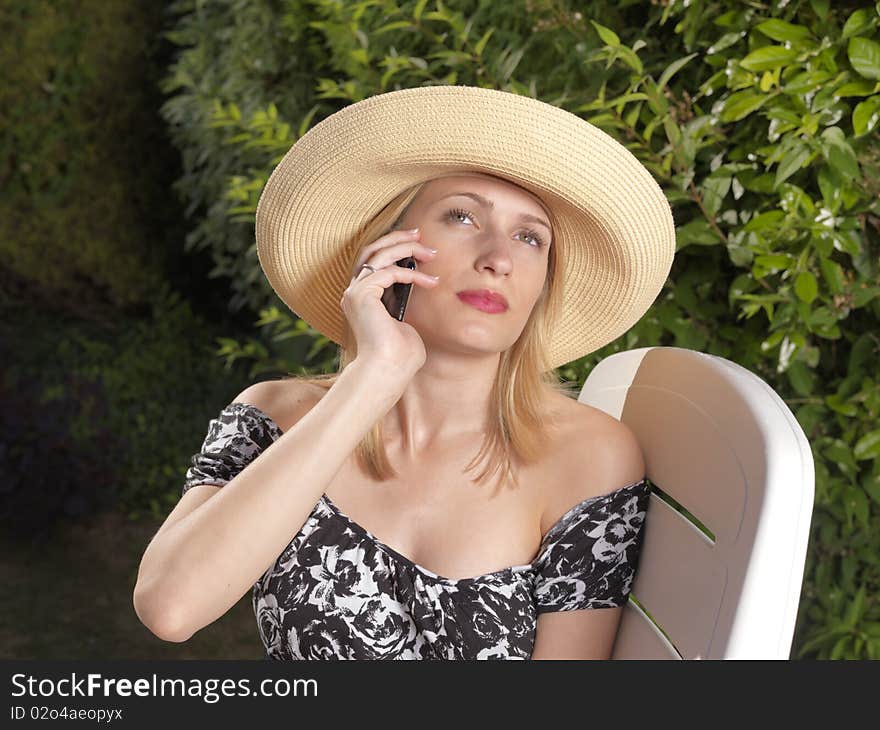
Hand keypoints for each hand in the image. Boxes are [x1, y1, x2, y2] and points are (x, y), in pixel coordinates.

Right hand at [340, 227, 438, 376]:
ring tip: (429, 251)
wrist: (389, 370)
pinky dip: (410, 274)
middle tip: (419, 234)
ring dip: (405, 248)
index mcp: (363, 299)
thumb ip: (404, 303)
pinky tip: (429, 281)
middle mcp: (354, 293)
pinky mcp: (361, 295)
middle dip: (397, 239)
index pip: (374, 262)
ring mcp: (355, 293)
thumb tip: (418, 285)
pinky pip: (387, 272)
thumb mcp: (405, 322)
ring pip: (377, 255)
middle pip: (371, 251)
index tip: (417, 243)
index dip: (395, 248)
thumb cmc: (400, 356)